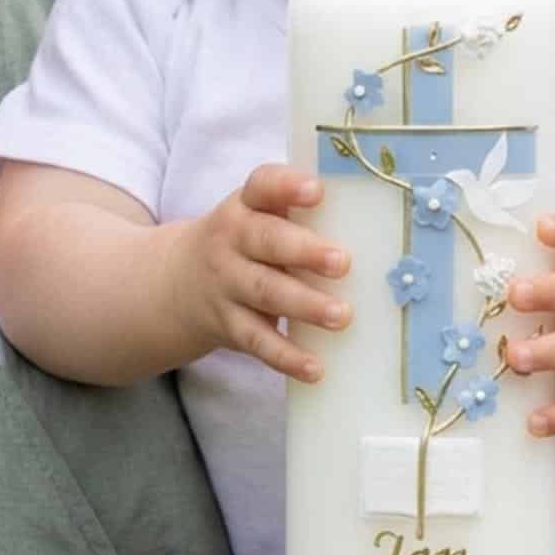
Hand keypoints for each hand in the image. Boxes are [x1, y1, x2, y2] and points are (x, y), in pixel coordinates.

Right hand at [170, 165, 349, 381]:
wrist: (176, 283)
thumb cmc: (245, 243)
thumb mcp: (257, 217)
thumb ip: (299, 217)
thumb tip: (377, 233)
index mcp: (245, 205)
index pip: (262, 186)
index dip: (288, 186)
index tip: (318, 191)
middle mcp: (231, 240)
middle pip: (266, 241)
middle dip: (305, 252)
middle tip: (343, 263)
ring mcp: (226, 284)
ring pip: (265, 292)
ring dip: (305, 306)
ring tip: (342, 316)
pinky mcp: (228, 324)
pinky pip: (258, 341)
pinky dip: (287, 357)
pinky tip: (316, 368)